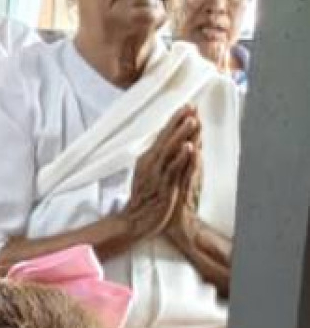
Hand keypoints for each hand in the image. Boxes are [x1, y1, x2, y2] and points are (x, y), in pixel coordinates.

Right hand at [119, 107, 201, 246]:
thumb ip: (160, 159)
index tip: (186, 106)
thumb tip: (171, 144)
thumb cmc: (145, 199)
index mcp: (148, 159)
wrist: (135, 221)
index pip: (163, 135)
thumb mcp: (150, 175)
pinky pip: (173, 169)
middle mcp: (151, 164)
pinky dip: (180, 157)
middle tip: (190, 107)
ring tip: (191, 121)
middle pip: (166, 138)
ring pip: (170, 151)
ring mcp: (157, 175)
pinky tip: (188, 147)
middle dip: (178, 122)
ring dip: (181, 135)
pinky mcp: (164, 186)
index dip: (175, 120)